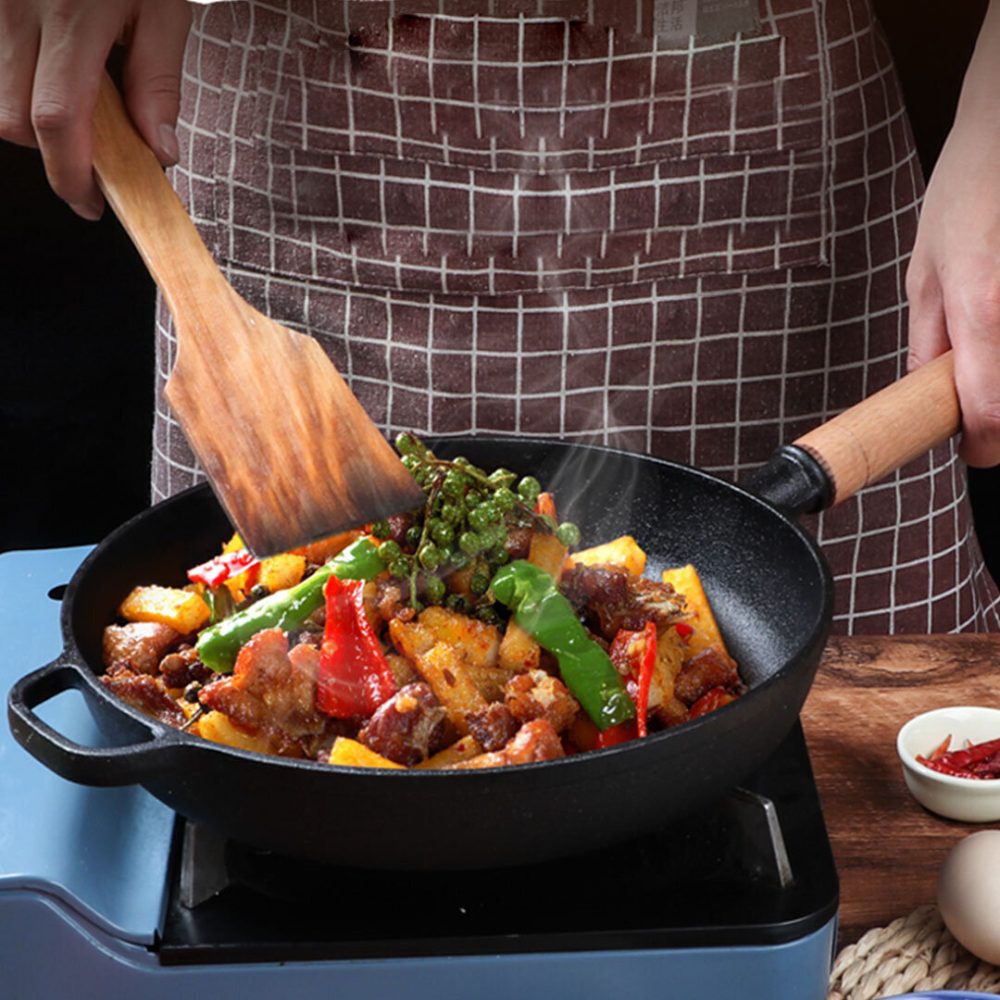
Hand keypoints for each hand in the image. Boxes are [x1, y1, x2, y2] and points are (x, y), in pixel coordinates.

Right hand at [0, 0, 191, 219]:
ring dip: (40, 123)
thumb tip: (158, 152)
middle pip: (15, 117)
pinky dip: (30, 88)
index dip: (70, 173)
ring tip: (89, 117)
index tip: (93, 203)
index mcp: (73, 14)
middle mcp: (21, 7)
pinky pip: (1, 63)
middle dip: (54, 155)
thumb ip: (159, 82)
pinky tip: (66, 79)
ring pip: (0, 94)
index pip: (56, 118)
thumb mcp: (166, 7)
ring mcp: (1, 2)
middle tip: (98, 170)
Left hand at [906, 2, 999, 468]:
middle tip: (979, 390)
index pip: (991, 407)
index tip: (977, 454)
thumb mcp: (924, 271)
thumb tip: (922, 393)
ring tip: (990, 310)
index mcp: (981, 307)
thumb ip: (928, 339)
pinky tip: (998, 304)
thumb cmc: (966, 191)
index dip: (985, 443)